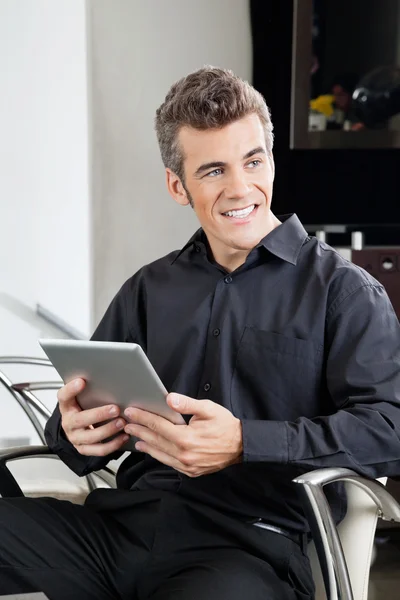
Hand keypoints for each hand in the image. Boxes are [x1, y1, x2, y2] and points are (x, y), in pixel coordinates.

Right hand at [57, 378, 128, 455]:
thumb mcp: (81, 398)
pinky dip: (113, 444)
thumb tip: (110, 377)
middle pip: (81, 420)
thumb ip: (90, 390)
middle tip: (115, 408)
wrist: (74, 428)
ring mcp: (76, 438)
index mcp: (67, 407)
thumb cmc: (81, 409)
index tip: (81, 381)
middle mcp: (69, 423)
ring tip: (122, 422)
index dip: (71, 389)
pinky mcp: (84, 449)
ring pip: (91, 437)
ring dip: (109, 430)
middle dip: (100, 414)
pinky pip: (99, 450)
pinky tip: (123, 436)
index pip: (64, 396)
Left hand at [124, 393, 242, 476]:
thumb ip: (187, 404)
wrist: (241, 446)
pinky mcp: (190, 471)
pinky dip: (157, 455)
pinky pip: (168, 463)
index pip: (158, 426)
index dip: (142, 417)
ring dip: (145, 444)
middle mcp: (184, 455)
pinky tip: (150, 449)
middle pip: (155, 441)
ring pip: (159, 454)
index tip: (131, 411)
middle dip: (139, 430)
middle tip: (126, 422)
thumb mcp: (208, 409)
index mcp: (187, 438)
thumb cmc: (225, 426)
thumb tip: (170, 399)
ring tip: (134, 436)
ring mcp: (186, 465)